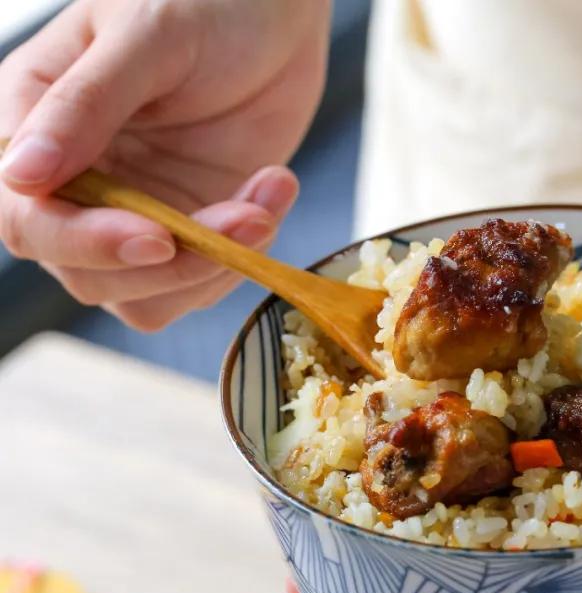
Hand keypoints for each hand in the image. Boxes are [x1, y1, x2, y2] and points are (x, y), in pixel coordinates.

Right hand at [0, 0, 330, 328]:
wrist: (276, 11)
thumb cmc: (203, 0)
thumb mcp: (146, 36)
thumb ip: (85, 104)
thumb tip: (24, 174)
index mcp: (36, 125)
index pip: (29, 219)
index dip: (85, 243)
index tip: (155, 237)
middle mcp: (76, 182)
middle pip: (87, 275)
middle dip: (171, 263)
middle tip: (243, 221)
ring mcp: (135, 210)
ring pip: (147, 295)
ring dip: (215, 266)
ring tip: (265, 201)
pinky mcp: (191, 225)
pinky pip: (202, 282)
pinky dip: (244, 256)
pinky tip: (272, 192)